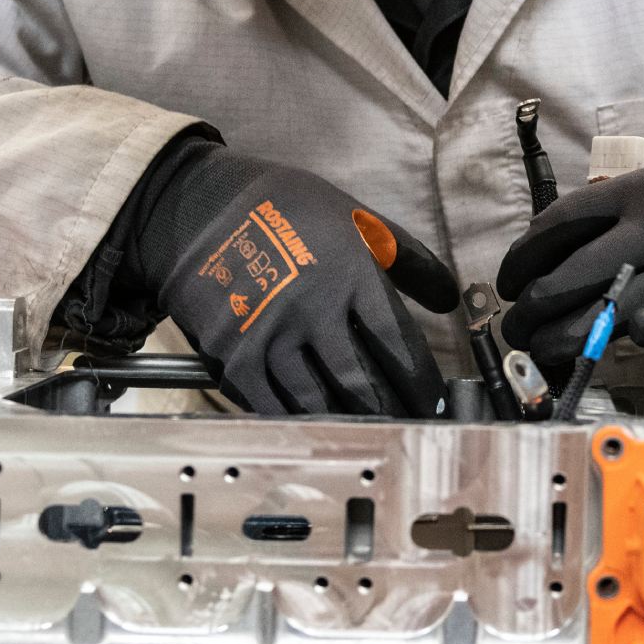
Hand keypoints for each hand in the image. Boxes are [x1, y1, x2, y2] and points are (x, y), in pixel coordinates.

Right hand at [134, 144, 458, 416]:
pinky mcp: (231, 356)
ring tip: (370, 437)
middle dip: (391, 412)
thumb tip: (448, 299)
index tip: (433, 401)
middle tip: (408, 430)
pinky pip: (272, 405)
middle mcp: (311, 308)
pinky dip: (299, 423)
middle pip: (362, 381)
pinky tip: (318, 430)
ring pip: (319, 402)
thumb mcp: (351, 216)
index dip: (420, 380)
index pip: (397, 342)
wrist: (194, 206)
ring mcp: (269, 335)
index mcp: (348, 272)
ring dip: (349, 425)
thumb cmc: (281, 207)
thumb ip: (405, 257)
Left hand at [496, 158, 643, 373]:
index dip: (522, 258)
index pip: (560, 223)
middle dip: (535, 305)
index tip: (507, 283)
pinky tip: (624, 340)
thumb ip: (603, 218)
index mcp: (638, 190)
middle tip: (517, 326)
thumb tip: (534, 262)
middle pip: (578, 270)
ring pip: (615, 306)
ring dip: (569, 334)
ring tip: (543, 348)